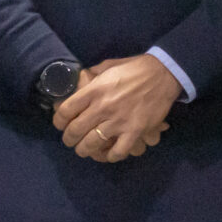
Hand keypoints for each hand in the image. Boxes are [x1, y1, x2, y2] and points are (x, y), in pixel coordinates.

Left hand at [55, 55, 180, 162]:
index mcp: (94, 90)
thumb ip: (92, 75)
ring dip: (84, 150)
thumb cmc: (134, 68)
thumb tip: (79, 82)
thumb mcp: (108, 66)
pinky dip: (111, 156)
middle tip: (70, 141)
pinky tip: (109, 154)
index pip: (66, 111)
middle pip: (75, 131)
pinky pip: (117, 151)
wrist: (163, 74)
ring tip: (84, 150)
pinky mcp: (135, 132)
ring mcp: (119, 121)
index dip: (58, 121)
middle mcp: (103, 107)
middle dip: (68, 139)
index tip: (60, 125)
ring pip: (92, 144)